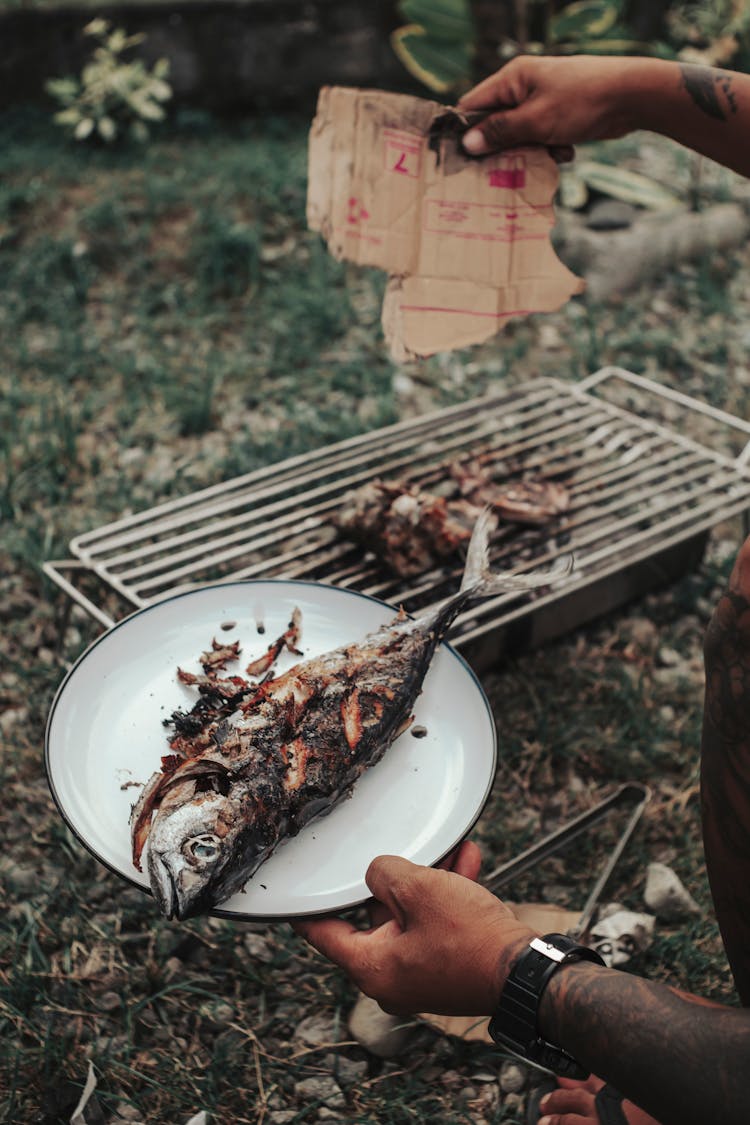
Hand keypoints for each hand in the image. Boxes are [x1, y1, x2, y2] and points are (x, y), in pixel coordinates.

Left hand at [292, 842, 535, 1015]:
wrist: (526, 973)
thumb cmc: (471, 940)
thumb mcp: (418, 890)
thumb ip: (384, 874)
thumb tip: (378, 874)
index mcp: (372, 967)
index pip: (324, 934)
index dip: (308, 909)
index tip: (293, 897)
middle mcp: (391, 978)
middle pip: (374, 917)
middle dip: (394, 879)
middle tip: (402, 853)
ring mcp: (419, 975)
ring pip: (411, 915)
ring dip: (428, 881)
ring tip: (447, 851)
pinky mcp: (445, 968)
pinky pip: (436, 925)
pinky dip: (446, 897)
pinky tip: (464, 862)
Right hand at [459, 54, 641, 157]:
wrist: (630, 96)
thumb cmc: (581, 101)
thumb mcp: (536, 120)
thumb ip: (500, 133)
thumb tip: (468, 144)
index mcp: (512, 79)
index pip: (473, 105)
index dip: (465, 132)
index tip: (461, 160)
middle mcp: (523, 88)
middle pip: (495, 125)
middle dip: (500, 148)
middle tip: (502, 169)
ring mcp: (541, 102)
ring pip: (518, 136)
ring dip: (528, 152)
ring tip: (545, 156)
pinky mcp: (557, 117)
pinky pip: (540, 139)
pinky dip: (548, 150)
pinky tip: (564, 152)